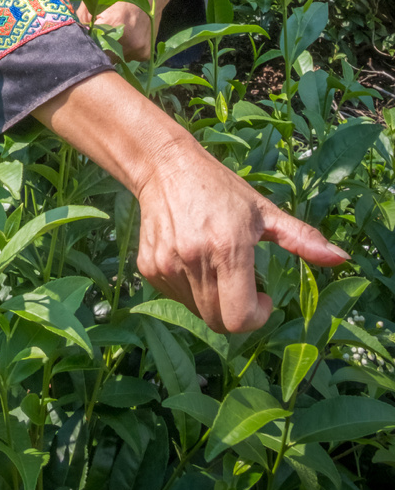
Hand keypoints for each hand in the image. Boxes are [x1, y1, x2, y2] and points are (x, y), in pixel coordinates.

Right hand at [33, 71, 348, 332]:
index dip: (257, 317)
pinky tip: (193, 260)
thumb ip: (301, 239)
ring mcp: (167, 265)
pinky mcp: (149, 266)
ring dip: (213, 300)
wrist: (165, 167)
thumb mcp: (263, 210)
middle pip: (219, 322)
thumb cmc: (219, 188)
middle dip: (237, 312)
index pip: (239, 317)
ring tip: (216, 266)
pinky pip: (175, 296)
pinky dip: (189, 289)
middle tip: (243, 285)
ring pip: (197, 310)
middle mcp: (195, 259)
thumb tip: (340, 258)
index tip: (264, 297)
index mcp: (229, 248)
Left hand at [76, 0, 188, 61]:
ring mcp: (138, 49)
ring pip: (114, 59)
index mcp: (114, 25)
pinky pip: (127, 57)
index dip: (85, 42)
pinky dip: (123, 49)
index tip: (83, 37)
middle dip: (97, 48)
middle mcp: (128, 41)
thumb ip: (82, 19)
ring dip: (110, 50)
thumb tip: (73, 35)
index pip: (90, 45)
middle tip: (96, 36)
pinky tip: (126, 35)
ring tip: (114, 33)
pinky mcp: (145, 53)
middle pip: (102, 56)